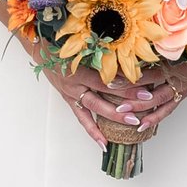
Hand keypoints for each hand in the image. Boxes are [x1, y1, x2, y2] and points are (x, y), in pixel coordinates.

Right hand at [51, 56, 186, 147]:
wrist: (38, 49)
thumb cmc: (59, 43)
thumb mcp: (78, 44)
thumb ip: (100, 50)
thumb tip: (126, 52)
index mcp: (79, 68)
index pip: (107, 77)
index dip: (127, 81)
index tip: (146, 81)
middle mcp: (76, 83)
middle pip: (105, 93)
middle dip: (127, 98)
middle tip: (147, 100)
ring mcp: (72, 93)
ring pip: (96, 108)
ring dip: (115, 116)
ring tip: (134, 122)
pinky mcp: (70, 100)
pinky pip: (82, 118)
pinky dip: (93, 131)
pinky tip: (104, 144)